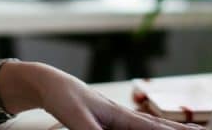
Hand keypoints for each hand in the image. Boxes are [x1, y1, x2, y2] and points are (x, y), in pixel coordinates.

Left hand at [33, 67, 203, 129]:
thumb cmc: (63, 96)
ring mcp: (119, 119)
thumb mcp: (76, 118)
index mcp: (121, 115)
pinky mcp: (111, 122)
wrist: (50, 84)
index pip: (155, 128)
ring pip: (153, 127)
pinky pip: (140, 128)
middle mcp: (125, 116)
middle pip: (161, 126)